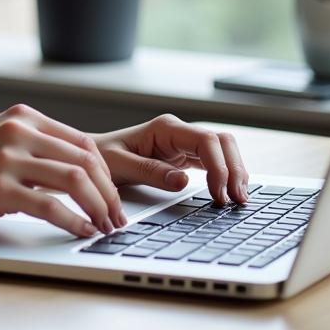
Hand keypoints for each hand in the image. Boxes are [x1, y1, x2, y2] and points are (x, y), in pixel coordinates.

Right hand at [0, 104, 126, 238]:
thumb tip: (74, 172)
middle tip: (116, 217)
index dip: (106, 174)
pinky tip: (80, 232)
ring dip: (98, 208)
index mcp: (21, 117)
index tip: (113, 197)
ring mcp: (7, 158)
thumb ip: (29, 146)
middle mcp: (17, 131)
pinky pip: (50, 206)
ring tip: (103, 228)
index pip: (83, 142)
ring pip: (75, 180)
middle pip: (86, 161)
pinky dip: (73, 222)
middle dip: (109, 193)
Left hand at [93, 114, 249, 204]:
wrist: (89, 158)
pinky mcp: (184, 157)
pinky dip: (225, 177)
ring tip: (239, 200)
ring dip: (234, 173)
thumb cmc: (100, 157)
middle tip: (237, 200)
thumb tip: (182, 181)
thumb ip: (150, 172)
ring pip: (222, 151)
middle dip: (234, 169)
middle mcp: (178, 132)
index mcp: (165, 128)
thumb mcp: (119, 165)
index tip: (220, 194)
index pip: (206, 140)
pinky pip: (213, 163)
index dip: (220, 166)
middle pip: (222, 142)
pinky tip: (229, 195)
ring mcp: (183, 144)